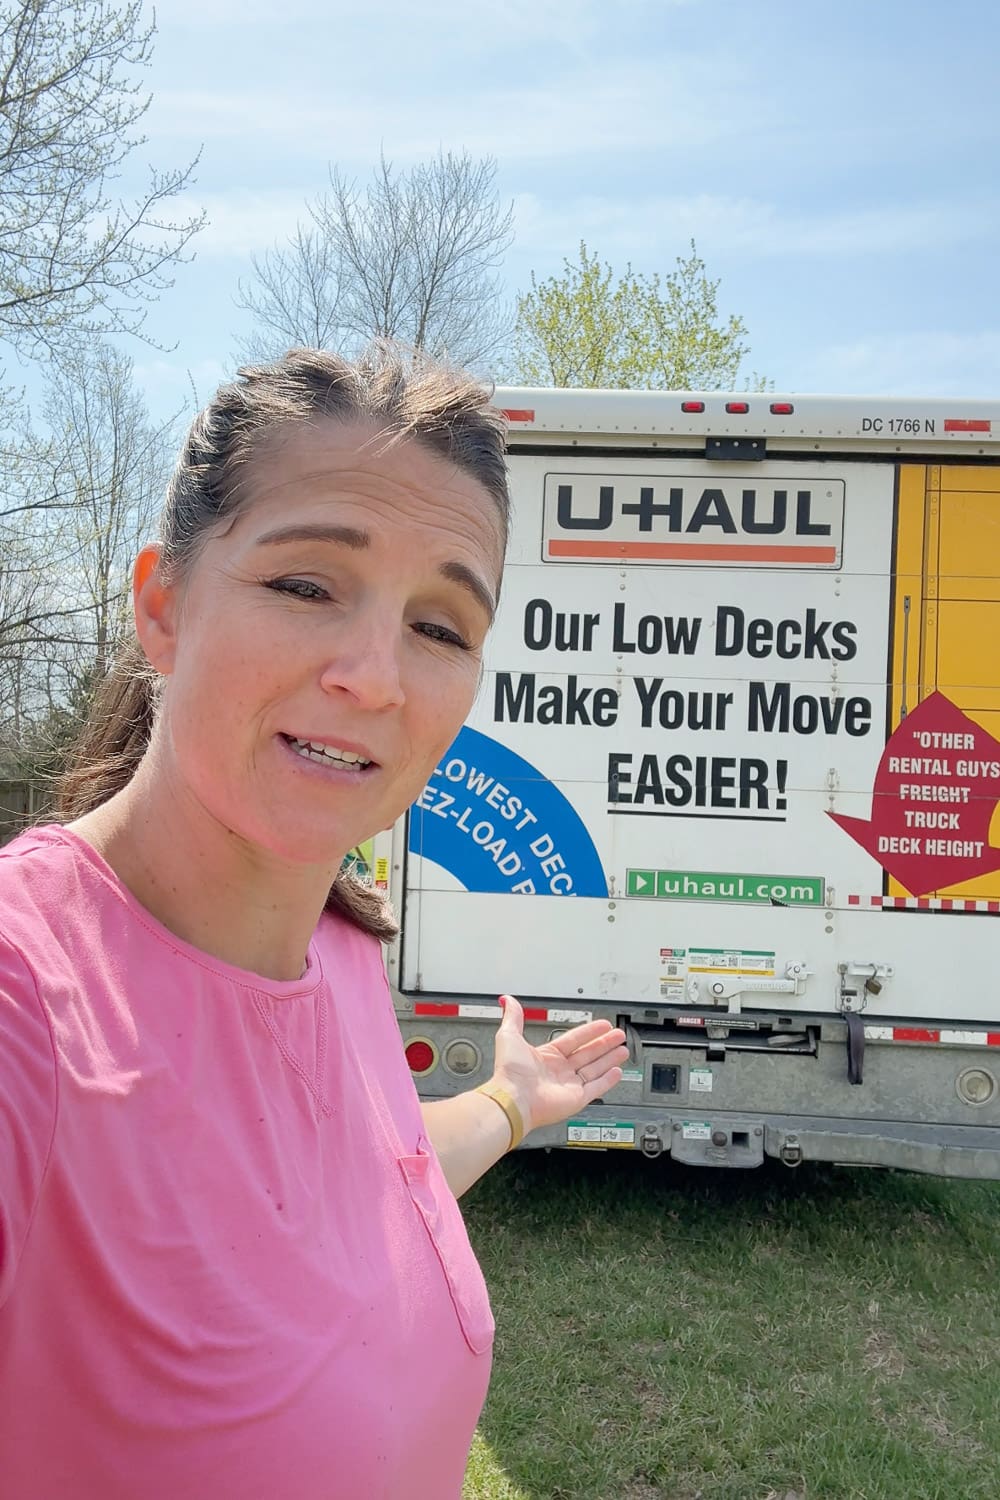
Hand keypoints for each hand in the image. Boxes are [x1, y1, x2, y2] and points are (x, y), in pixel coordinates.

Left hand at [490, 994, 629, 1135]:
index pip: (573, 1040)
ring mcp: (568, 1085)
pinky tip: (617, 1071)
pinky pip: (596, 1088)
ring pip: (594, 1069)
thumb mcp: (509, 1035)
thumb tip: (508, 1001)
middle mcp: (558, 1071)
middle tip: (618, 1035)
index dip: (589, 1031)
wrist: (514, 1098)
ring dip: (609, 1059)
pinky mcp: (576, 1099)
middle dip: (604, 1043)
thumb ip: (514, 1017)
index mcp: (546, 1056)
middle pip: (588, 1053)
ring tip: (623, 1050)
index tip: (602, 1024)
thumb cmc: (510, 1071)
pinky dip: (608, 1080)